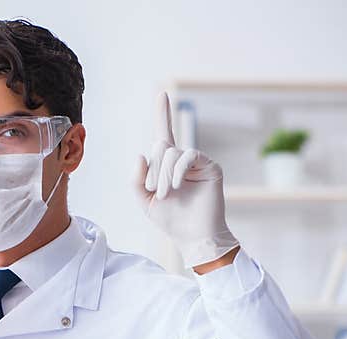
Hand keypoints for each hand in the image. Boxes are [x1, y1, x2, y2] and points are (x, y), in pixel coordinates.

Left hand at [135, 91, 238, 268]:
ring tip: (167, 194)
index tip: (162, 94)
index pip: (162, 135)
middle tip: (157, 192)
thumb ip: (137, 180)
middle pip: (160, 146)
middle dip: (154, 170)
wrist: (193, 236)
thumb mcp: (145, 201)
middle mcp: (181, 160)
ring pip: (171, 152)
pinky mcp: (210, 166)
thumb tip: (140, 155)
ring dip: (163, 175)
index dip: (162, 114)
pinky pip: (188, 156)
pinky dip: (177, 171)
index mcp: (165, 166)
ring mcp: (196, 162)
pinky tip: (177, 187)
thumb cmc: (171, 220)